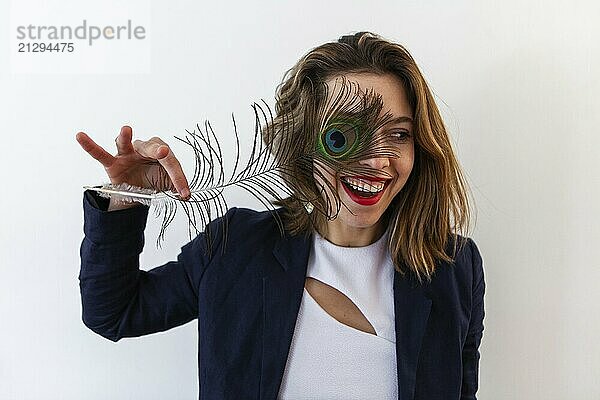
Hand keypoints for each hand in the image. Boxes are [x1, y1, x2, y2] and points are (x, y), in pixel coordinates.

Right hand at [76, 125, 190, 199]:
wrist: (138, 189)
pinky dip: (90, 145)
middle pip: (153, 147)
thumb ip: (177, 186)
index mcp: (161, 153)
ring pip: (126, 143)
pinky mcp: (112, 163)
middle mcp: (145, 149)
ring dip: (126, 136)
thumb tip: (187, 194)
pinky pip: (99, 153)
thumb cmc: (154, 179)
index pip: (171, 162)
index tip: (185, 192)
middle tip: (164, 153)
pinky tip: (81, 136)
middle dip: (160, 151)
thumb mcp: (168, 183)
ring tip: (126, 130)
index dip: (178, 177)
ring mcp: (127, 154)